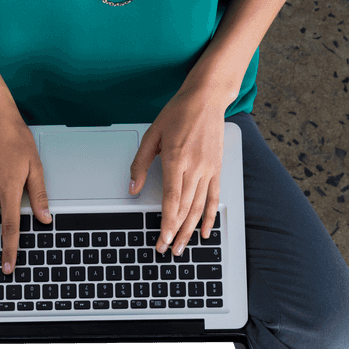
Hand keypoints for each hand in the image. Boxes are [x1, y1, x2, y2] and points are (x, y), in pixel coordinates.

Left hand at [128, 87, 225, 256]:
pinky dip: (209, 217)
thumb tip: (132, 189)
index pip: (172, 200)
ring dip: (190, 231)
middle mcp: (194, 168)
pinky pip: (214, 198)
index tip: (162, 239)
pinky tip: (205, 232)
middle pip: (185, 209)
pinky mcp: (216, 170)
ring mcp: (208, 170)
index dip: (167, 223)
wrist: (207, 98)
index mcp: (176, 160)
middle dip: (175, 233)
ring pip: (199, 208)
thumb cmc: (178, 113)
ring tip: (181, 247)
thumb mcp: (152, 135)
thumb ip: (140, 165)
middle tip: (167, 250)